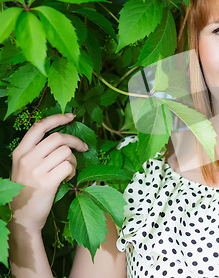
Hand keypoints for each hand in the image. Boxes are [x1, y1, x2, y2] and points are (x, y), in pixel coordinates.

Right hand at [10, 113, 88, 232]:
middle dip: (75, 140)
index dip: (57, 118)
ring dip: (74, 160)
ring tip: (69, 170)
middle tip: (83, 147)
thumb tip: (61, 138)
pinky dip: (73, 171)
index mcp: (20, 152)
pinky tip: (67, 178)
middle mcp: (27, 158)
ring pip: (66, 152)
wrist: (22, 218)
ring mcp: (36, 170)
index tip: (71, 116)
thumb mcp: (24, 168)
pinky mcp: (47, 182)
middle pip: (58, 137)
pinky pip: (69, 166)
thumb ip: (36, 152)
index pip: (39, 127)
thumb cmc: (27, 192)